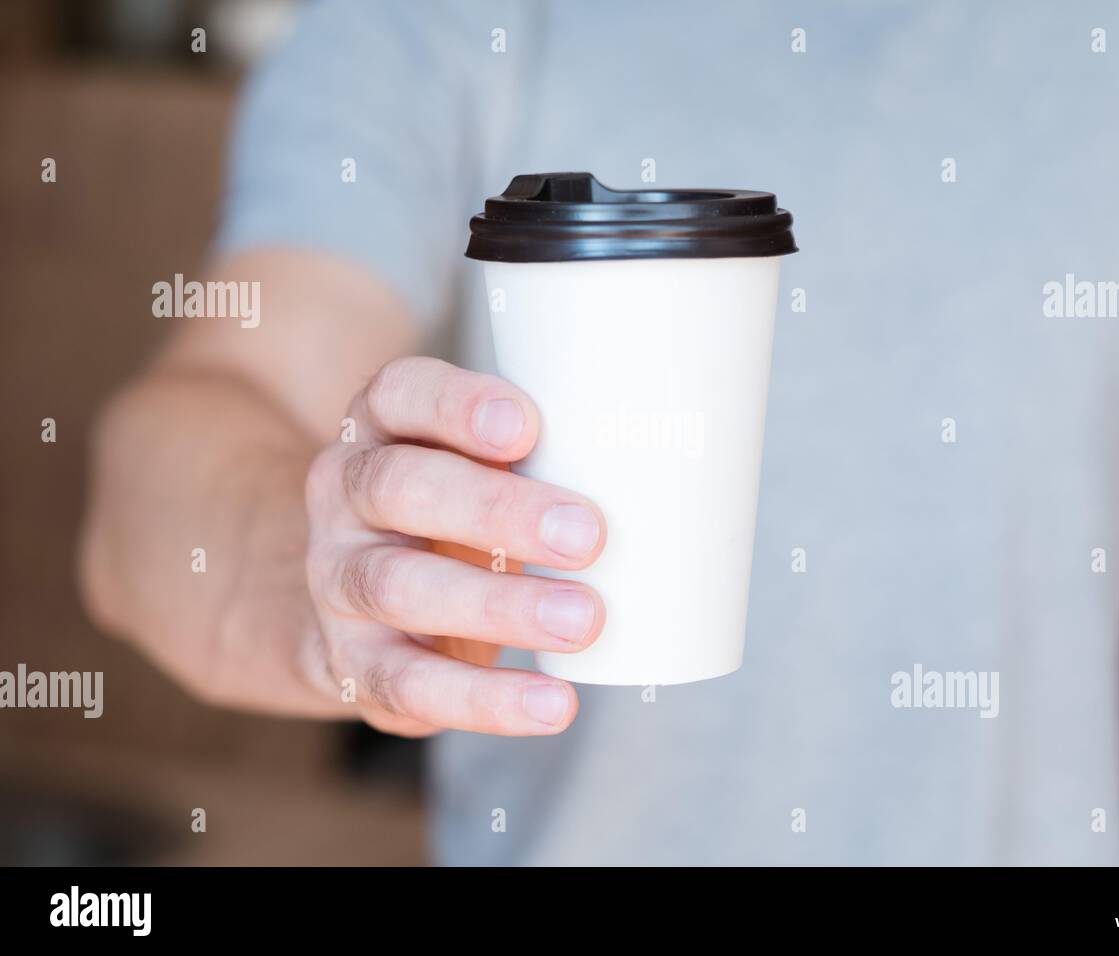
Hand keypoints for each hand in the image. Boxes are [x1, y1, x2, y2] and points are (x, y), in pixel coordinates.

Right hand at [303, 356, 606, 735]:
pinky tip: (553, 704)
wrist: (367, 604)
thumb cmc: (462, 511)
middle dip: (495, 511)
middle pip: (400, 487)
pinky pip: (409, 682)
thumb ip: (548, 454)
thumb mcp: (484, 464)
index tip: (527, 427)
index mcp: (381, 426)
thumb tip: (678, 475)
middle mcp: (345, 493)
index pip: (402, 393)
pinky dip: (485, 699)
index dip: (457, 406)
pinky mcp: (352, 660)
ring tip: (584, 621)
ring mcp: (337, 578)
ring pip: (399, 586)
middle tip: (588, 536)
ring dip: (499, 607)